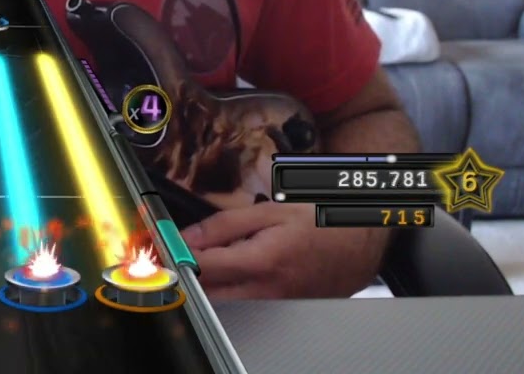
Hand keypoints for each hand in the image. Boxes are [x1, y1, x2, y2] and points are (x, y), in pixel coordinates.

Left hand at [180, 203, 385, 298]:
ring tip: (200, 265)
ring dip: (206, 288)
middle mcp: (268, 291)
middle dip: (186, 278)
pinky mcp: (283, 313)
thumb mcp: (270, 211)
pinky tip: (227, 276)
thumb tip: (188, 237)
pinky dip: (228, 295)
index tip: (160, 248)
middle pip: (208, 295)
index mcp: (262, 262)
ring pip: (225, 306)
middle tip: (173, 258)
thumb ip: (224, 225)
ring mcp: (276, 307)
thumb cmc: (321, 221)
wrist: (363, 242)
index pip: (202, 268)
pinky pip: (245, 309)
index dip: (175, 257)